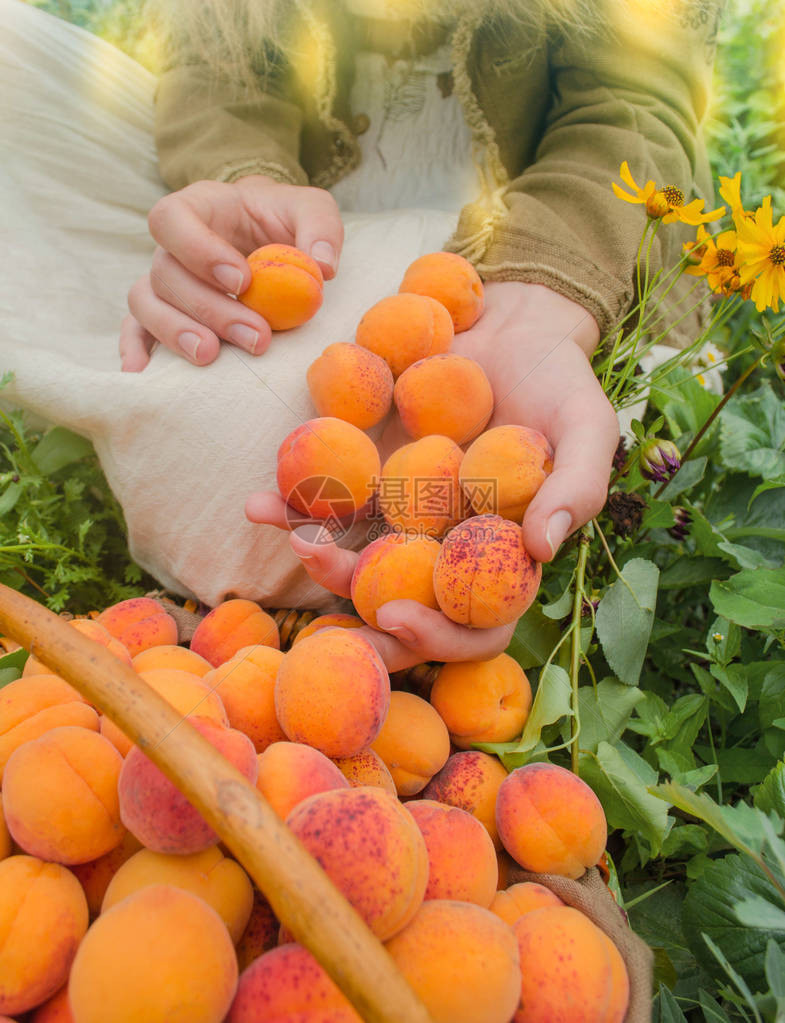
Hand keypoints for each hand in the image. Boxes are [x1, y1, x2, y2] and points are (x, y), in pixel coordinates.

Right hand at [119, 176, 343, 370]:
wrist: (270, 234)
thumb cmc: (284, 219)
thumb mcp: (311, 208)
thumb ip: (320, 228)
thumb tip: (321, 268)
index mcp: (200, 206)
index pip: (172, 219)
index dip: (198, 251)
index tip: (243, 281)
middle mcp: (172, 244)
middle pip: (165, 272)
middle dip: (210, 309)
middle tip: (257, 337)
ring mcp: (163, 279)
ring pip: (145, 303)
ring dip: (176, 332)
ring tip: (211, 355)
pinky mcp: (165, 310)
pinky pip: (134, 328)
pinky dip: (136, 349)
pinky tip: (144, 373)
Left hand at [246, 281, 617, 669]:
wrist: (515, 323)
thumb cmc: (560, 380)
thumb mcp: (587, 427)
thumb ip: (577, 487)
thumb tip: (543, 549)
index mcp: (501, 558)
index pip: (474, 627)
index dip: (437, 637)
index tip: (398, 618)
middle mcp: (448, 547)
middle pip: (401, 604)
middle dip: (355, 607)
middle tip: (324, 580)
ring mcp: (405, 514)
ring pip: (355, 559)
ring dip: (314, 559)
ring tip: (288, 532)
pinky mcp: (371, 473)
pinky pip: (331, 501)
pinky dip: (294, 505)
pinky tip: (261, 503)